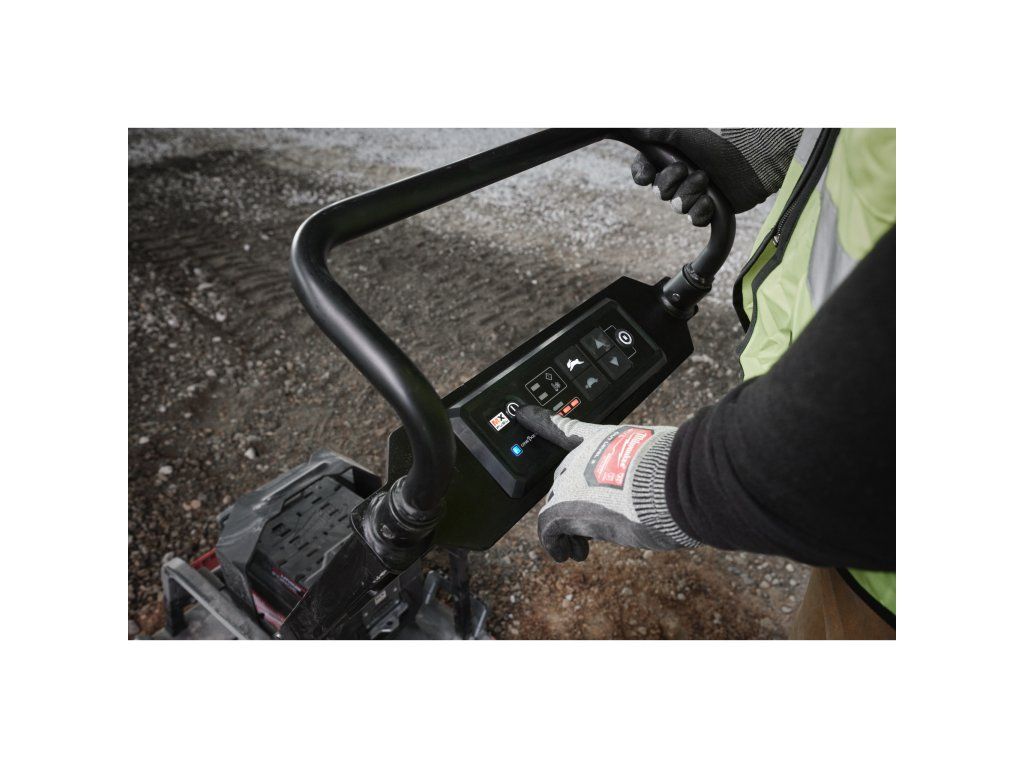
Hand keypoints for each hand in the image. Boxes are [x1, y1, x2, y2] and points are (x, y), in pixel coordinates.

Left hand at [516, 405, 699, 561]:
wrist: (667, 482)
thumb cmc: (673, 472)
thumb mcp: (659, 458)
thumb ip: (647, 466)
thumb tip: (662, 484)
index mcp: (604, 438)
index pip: (566, 428)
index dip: (542, 420)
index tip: (523, 412)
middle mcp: (581, 456)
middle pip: (565, 479)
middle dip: (574, 502)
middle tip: (592, 523)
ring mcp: (570, 481)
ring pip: (559, 505)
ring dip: (569, 527)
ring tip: (580, 547)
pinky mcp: (564, 509)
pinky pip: (549, 528)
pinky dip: (555, 543)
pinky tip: (564, 554)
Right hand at [621, 128, 802, 218]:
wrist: (752, 164)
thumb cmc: (721, 145)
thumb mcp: (688, 134)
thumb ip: (661, 131)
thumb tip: (638, 128)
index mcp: (670, 159)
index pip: (643, 171)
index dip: (643, 175)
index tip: (648, 174)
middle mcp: (679, 178)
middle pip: (660, 192)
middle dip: (674, 183)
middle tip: (691, 170)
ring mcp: (693, 195)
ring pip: (677, 206)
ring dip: (691, 195)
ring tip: (706, 181)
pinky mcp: (707, 210)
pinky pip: (693, 219)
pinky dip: (702, 211)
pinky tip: (711, 202)